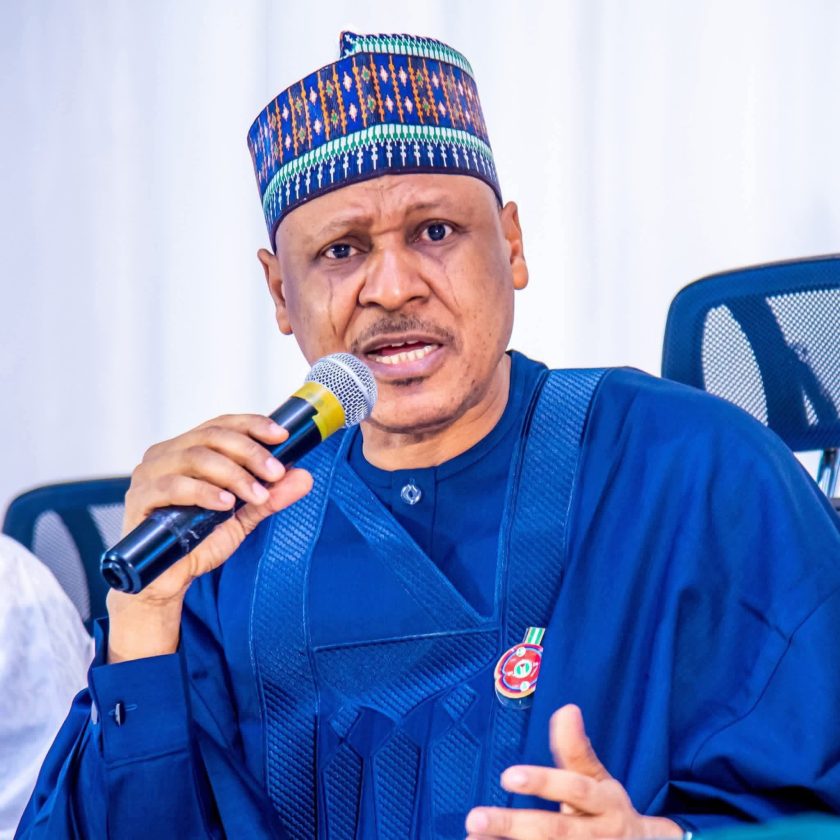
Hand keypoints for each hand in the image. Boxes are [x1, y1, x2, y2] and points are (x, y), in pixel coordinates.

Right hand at [106, 413, 312, 661]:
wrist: (168, 581)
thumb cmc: (199, 542)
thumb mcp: (244, 517)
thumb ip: (272, 496)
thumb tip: (305, 477)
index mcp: (189, 449)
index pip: (223, 424)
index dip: (253, 425)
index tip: (283, 436)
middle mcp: (167, 454)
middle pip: (212, 436)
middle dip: (250, 452)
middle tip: (276, 473)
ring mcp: (149, 474)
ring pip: (195, 457)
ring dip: (233, 474)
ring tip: (257, 495)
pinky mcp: (139, 499)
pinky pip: (172, 486)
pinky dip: (204, 492)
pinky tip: (226, 503)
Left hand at [465, 705, 682, 838]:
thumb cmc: (608, 813)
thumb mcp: (600, 781)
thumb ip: (577, 750)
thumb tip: (567, 709)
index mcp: (606, 805)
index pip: (575, 791)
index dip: (544, 783)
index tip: (508, 776)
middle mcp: (599, 836)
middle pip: (555, 831)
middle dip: (514, 826)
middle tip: (475, 817)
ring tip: (472, 837)